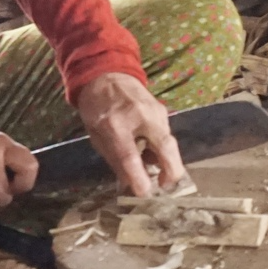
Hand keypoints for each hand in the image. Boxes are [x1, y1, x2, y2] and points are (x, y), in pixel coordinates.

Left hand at [75, 72, 183, 196]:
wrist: (107, 75)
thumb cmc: (97, 109)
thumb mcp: (96, 136)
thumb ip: (114, 159)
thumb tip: (130, 184)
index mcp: (114, 124)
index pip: (130, 155)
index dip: (138, 176)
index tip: (144, 193)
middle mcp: (140, 116)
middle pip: (165, 147)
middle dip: (171, 171)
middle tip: (165, 185)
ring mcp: (155, 111)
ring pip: (169, 142)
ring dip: (165, 160)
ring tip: (150, 164)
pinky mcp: (163, 111)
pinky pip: (166, 135)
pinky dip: (161, 148)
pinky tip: (149, 149)